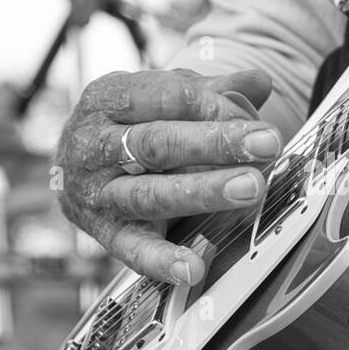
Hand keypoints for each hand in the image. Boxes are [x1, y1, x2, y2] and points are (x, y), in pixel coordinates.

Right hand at [53, 68, 281, 283]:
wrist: (80, 168)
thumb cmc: (133, 126)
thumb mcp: (166, 98)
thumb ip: (214, 91)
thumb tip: (261, 82)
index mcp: (107, 98)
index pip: (165, 96)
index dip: (215, 106)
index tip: (256, 119)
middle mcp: (91, 144)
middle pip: (157, 142)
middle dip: (216, 143)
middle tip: (268, 145)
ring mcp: (94, 192)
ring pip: (149, 194)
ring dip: (203, 192)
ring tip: (251, 190)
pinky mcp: (102, 234)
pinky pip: (132, 249)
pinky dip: (163, 260)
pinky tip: (195, 267)